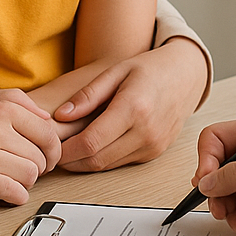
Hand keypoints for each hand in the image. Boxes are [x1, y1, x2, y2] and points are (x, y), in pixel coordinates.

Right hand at [0, 89, 60, 203]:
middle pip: (41, 154)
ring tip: (14, 181)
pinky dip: (15, 196)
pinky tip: (9, 194)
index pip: (47, 130)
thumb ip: (11, 102)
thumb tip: (46, 118)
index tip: (47, 158)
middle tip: (28, 172)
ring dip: (26, 182)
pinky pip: (9, 191)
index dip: (52, 149)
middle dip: (39, 167)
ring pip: (29, 174)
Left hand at [56, 38, 207, 171]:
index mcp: (134, 108)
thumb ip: (88, 94)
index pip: (91, 142)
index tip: (50, 147)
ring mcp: (152, 146)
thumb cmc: (151, 69)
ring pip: (107, 166)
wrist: (186, 76)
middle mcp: (146, 132)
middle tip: (52, 152)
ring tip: (67, 149)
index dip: (66, 150)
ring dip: (84, 163)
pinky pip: (120, 163)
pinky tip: (90, 146)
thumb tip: (61, 116)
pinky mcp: (154, 153)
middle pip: (97, 159)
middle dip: (70, 161)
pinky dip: (102, 158)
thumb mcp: (116, 70)